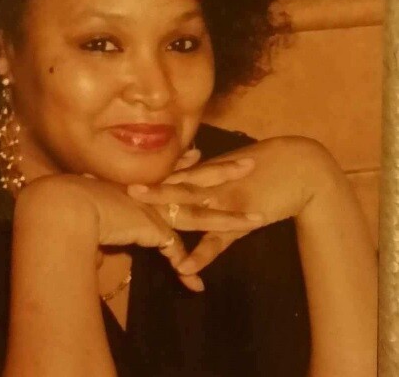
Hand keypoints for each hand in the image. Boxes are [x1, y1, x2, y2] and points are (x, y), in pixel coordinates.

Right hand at [15, 171, 262, 291]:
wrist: (68, 206)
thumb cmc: (78, 196)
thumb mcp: (99, 192)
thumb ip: (106, 189)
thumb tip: (99, 181)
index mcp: (147, 183)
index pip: (177, 169)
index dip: (193, 163)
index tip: (203, 153)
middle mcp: (157, 193)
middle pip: (201, 180)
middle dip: (227, 172)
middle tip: (250, 163)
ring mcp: (160, 210)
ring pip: (204, 214)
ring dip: (231, 219)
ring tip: (259, 220)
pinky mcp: (155, 230)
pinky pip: (175, 253)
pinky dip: (184, 271)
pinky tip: (196, 286)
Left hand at [127, 136, 341, 274]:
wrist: (301, 167)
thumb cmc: (266, 163)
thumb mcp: (233, 164)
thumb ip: (209, 172)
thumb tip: (189, 173)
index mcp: (208, 170)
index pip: (174, 174)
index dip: (151, 177)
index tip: (127, 177)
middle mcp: (213, 183)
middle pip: (176, 187)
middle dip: (151, 191)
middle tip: (126, 192)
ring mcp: (226, 201)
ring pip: (193, 210)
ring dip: (170, 215)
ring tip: (146, 225)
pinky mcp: (242, 221)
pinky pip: (218, 240)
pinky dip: (202, 254)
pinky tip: (185, 266)